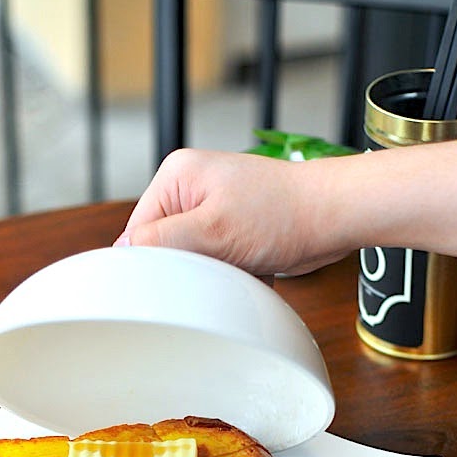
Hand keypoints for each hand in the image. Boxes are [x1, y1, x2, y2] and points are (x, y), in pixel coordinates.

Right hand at [113, 148, 348, 278]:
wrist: (333, 216)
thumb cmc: (283, 214)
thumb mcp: (211, 230)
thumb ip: (162, 241)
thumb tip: (123, 253)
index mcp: (176, 177)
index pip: (138, 231)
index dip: (153, 262)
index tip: (175, 279)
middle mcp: (190, 190)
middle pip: (164, 249)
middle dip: (189, 268)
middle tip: (216, 269)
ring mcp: (211, 210)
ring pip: (190, 262)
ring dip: (212, 275)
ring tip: (239, 265)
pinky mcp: (231, 231)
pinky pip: (214, 264)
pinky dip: (229, 275)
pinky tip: (250, 269)